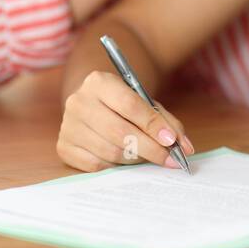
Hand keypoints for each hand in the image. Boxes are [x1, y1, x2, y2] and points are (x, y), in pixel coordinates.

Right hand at [57, 71, 195, 171]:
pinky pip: (96, 165)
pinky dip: (116, 166)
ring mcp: (69, 125)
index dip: (152, 125)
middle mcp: (78, 101)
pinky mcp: (64, 146)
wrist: (93, 105)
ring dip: (135, 159)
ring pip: (110, 151)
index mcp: (98, 81)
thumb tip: (184, 148)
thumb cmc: (124, 105)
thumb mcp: (145, 103)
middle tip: (169, 160)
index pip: (129, 105)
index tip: (171, 141)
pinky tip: (124, 159)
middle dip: (149, 149)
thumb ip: (166, 122)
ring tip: (147, 156)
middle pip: (119, 132)